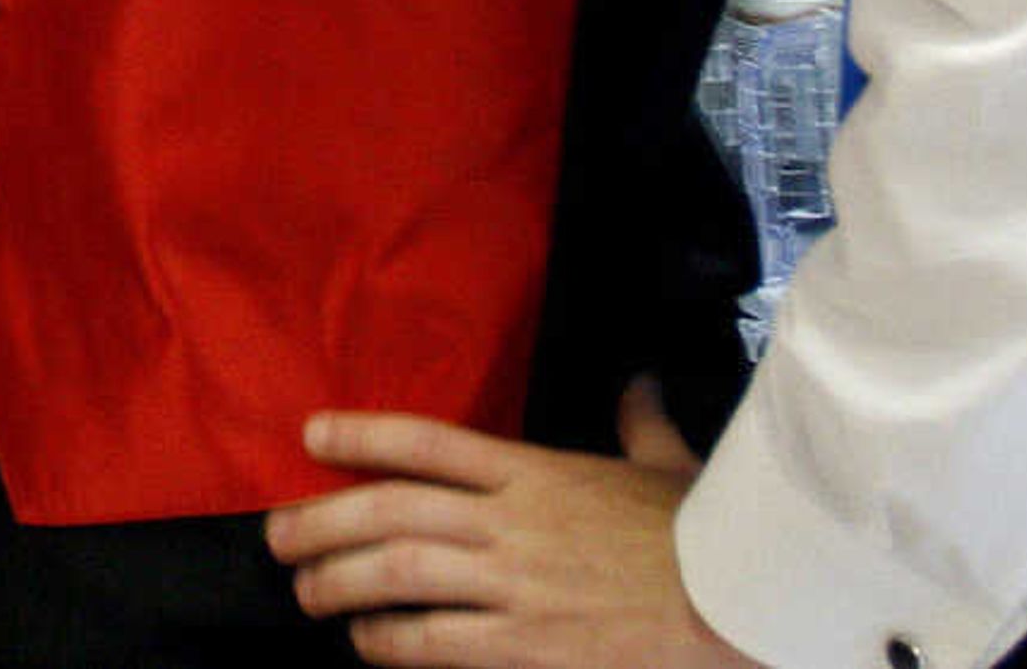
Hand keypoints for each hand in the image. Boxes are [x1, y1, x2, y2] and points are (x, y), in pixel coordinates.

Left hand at [265, 381, 755, 666]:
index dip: (361, 434)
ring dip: (338, 583)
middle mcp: (512, 522)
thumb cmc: (710, 536)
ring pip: (397, 574)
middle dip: (321, 521)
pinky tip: (367, 644)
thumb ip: (640, 423)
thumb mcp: (670, 465)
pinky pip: (437, 642)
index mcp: (537, 472)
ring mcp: (517, 584)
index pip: (427, 441)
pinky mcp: (530, 646)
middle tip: (278, 536)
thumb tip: (641, 383)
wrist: (747, 603)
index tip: (311, 435)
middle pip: (389, 510)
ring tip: (307, 593)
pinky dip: (390, 642)